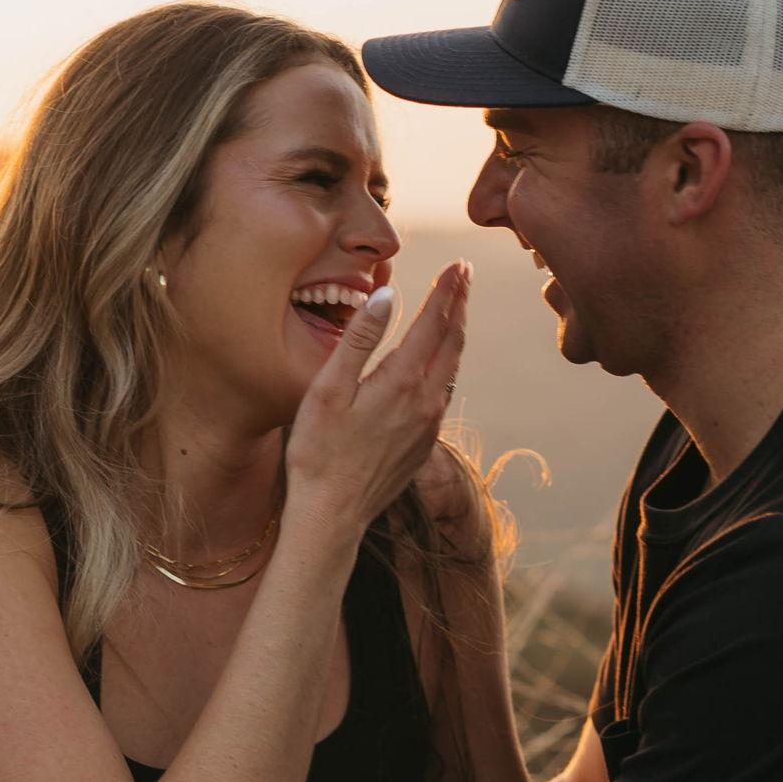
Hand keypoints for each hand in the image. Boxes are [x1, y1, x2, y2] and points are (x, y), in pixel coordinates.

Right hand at [284, 261, 468, 530]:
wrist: (332, 517)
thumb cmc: (318, 452)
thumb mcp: (328, 390)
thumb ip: (358, 338)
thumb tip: (386, 294)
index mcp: (402, 382)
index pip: (434, 322)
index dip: (448, 290)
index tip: (459, 265)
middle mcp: (426, 402)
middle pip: (453, 342)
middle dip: (459, 305)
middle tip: (464, 276)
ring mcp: (429, 426)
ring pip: (452, 369)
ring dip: (455, 335)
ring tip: (455, 310)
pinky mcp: (424, 445)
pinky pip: (442, 394)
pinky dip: (444, 366)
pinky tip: (436, 363)